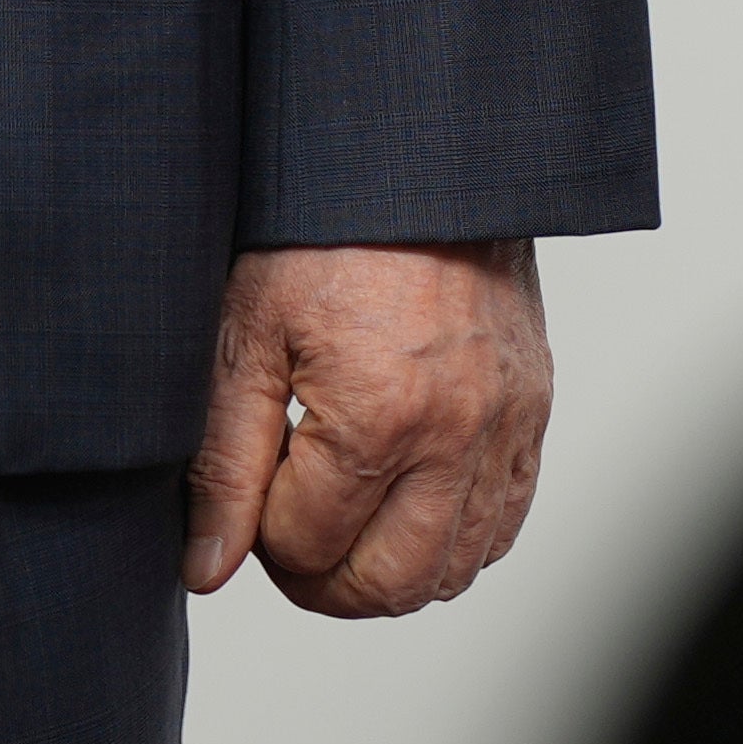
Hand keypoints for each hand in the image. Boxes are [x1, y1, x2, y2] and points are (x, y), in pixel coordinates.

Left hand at [184, 239, 546, 616]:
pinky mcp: (533, 409)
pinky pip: (505, 521)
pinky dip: (455, 538)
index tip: (249, 489)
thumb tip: (209, 568)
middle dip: (322, 581)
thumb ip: (224, 465)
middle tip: (287, 536)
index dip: (262, 536)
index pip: (309, 547)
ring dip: (391, 572)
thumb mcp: (247, 337)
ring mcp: (507, 424)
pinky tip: (406, 504)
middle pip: (390, 585)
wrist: (417, 158)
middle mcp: (458, 433)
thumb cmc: (322, 230)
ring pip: (455, 569)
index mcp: (379, 416)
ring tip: (342, 524)